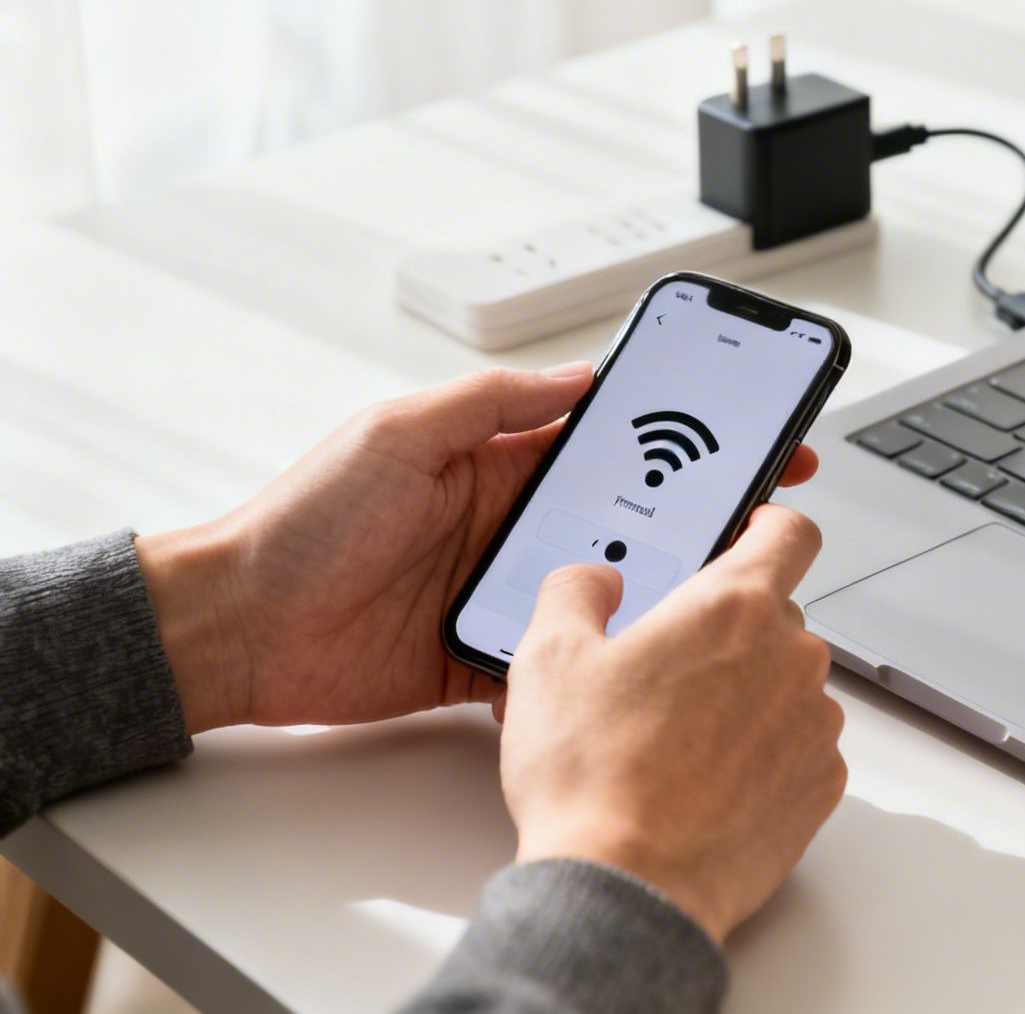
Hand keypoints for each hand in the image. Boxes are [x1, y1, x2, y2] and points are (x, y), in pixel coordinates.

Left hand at [135, 364, 821, 732]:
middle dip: (697, 514)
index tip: (745, 430)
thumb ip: (492, 403)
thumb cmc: (303, 521)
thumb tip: (579, 376)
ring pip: (607, 591)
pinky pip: (562, 662)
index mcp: (499, 462)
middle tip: (763, 513)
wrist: (242, 627)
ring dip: (653, 592)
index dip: (679, 437)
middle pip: (627, 517)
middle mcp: (512, 525)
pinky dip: (598, 667)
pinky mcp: (491, 657)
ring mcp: (506, 593)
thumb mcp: (400, 432)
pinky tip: (642, 663)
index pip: (611, 441)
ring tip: (712, 589)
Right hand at [499, 505, 845, 943]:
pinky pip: (798, 746)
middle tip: (667, 671)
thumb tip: (593, 580)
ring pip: (787, 683)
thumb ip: (575, 592)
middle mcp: (792, 656)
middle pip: (777, 615)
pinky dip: (764, 753)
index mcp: (733, 606)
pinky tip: (707, 780)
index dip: (768, 526)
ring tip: (678, 739)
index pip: (790, 532)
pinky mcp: (822, 784)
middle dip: (730, 632)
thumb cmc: (592, 778)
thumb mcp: (548, 659)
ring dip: (748, 696)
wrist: (628, 887)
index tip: (748, 534)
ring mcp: (814, 723)